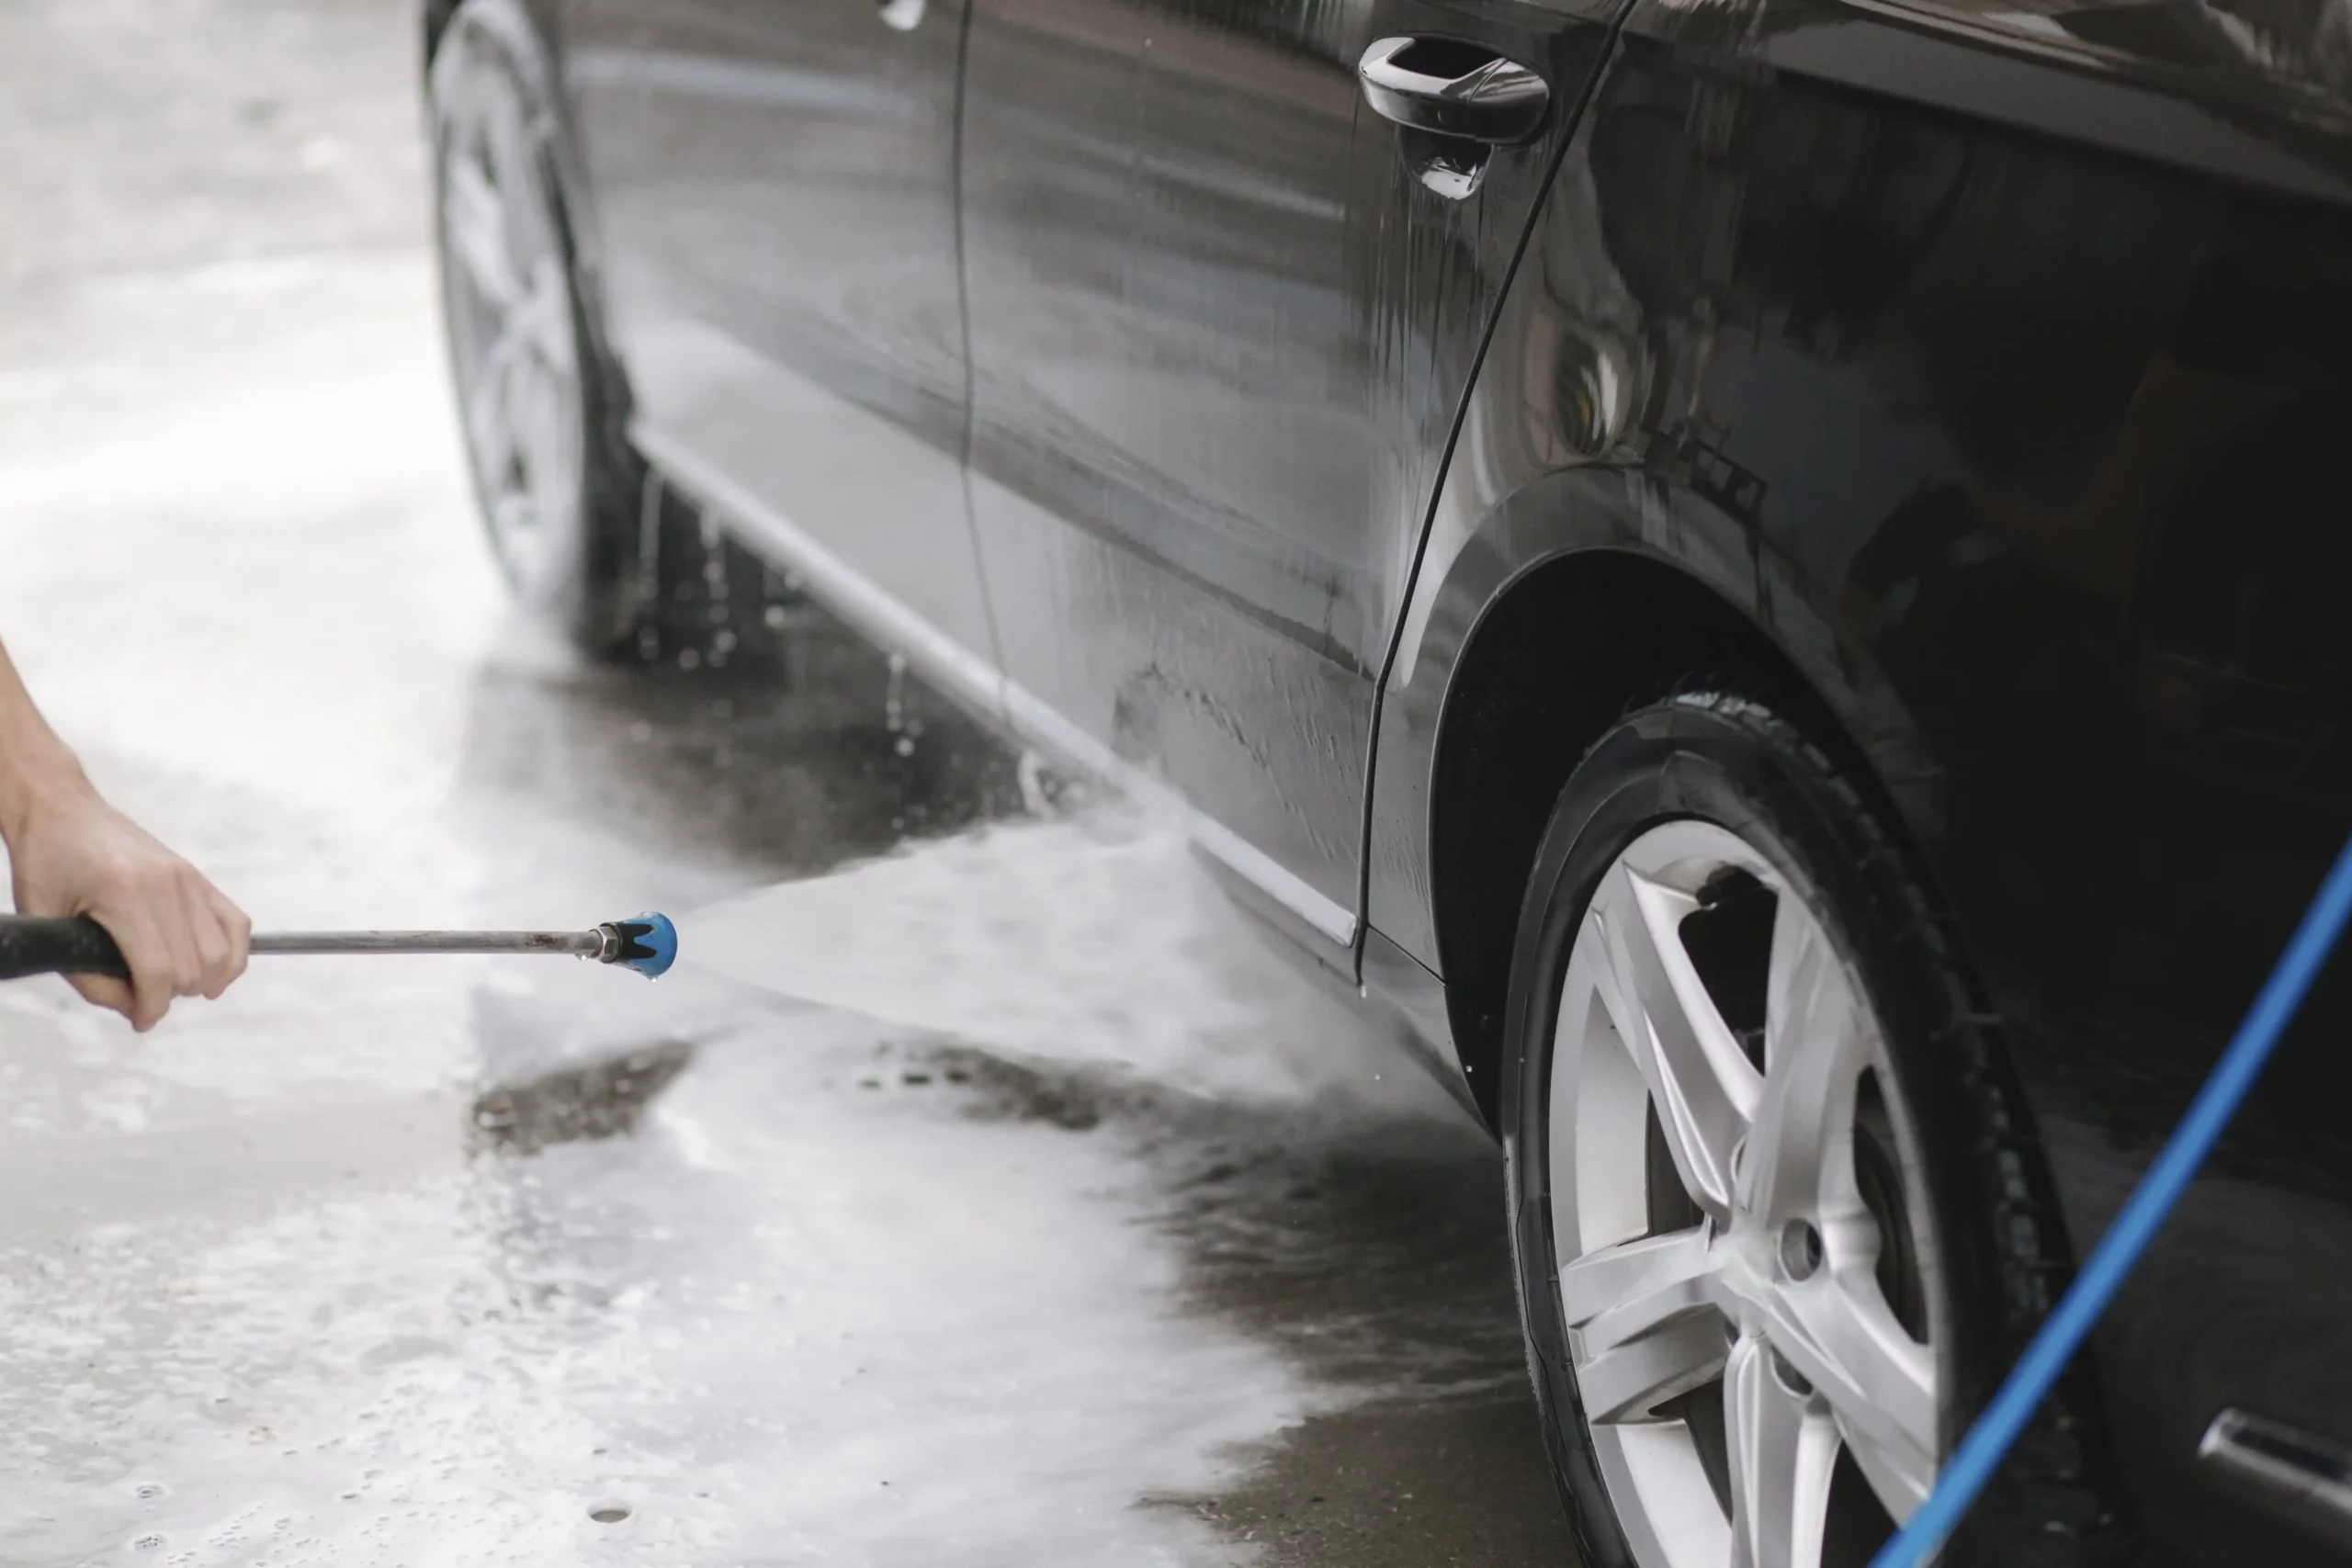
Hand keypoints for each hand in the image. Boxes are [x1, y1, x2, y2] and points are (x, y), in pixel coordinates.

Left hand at [7, 780, 250, 1030]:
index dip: (152, 1007)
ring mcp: (187, 878)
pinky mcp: (196, 875)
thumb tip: (133, 1008)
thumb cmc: (45, 863)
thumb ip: (88, 976)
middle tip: (144, 999)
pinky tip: (214, 971)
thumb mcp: (48, 923)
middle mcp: (166, 884)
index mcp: (124, 893)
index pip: (158, 970)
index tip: (141, 1021)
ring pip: (221, 951)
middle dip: (172, 995)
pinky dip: (232, 954)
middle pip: (193, 966)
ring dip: (205, 980)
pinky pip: (235, 923)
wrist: (60, 808)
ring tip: (177, 988)